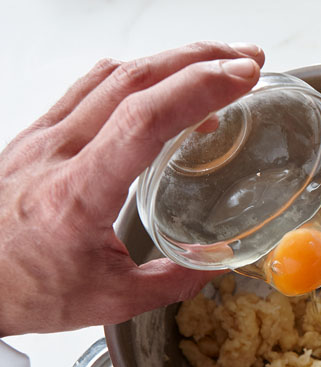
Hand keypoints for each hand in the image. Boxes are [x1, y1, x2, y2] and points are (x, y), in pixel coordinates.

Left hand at [0, 42, 264, 335]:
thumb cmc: (21, 288)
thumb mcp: (109, 300)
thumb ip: (171, 282)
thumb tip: (216, 264)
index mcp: (79, 194)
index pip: (144, 120)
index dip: (199, 88)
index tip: (242, 75)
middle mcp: (58, 152)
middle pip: (134, 79)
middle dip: (199, 59)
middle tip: (246, 59)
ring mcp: (44, 135)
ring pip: (112, 73)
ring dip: (172, 59)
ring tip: (215, 63)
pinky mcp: (39, 132)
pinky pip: (91, 84)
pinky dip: (138, 73)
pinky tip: (163, 81)